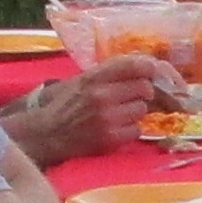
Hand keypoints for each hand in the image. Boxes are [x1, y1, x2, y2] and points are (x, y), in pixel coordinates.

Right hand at [1, 66, 146, 164]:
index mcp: (93, 77)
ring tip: (120, 115)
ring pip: (142, 109)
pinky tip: (117, 129)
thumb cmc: (65, 105)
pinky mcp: (111, 138)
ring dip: (136, 113)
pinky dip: (130, 131)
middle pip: (144, 87)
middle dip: (143, 93)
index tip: (153, 71)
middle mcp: (101, 95)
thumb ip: (108, 73)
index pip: (132, 64)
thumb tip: (143, 66)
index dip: (149, 67)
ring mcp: (107, 118)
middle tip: (134, 97)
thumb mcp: (81, 80)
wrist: (48, 134)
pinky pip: (137, 130)